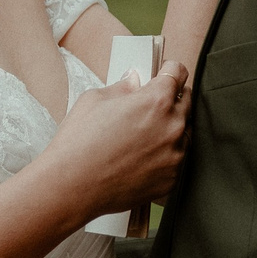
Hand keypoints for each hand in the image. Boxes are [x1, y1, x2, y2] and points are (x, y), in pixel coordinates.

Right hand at [39, 61, 188, 222]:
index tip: (164, 74)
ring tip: (141, 135)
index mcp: (156, 101)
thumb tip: (133, 82)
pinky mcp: (171, 179)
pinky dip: (164, 156)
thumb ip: (122, 87)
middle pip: (185, 102)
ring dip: (169, 129)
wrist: (71, 187)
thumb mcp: (95, 100)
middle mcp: (172, 127)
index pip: (178, 72)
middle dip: (170, 99)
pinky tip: (140, 157)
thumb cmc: (79, 144)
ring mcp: (174, 156)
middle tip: (148, 106)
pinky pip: (176, 160)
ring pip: (184, 133)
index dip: (168, 70)